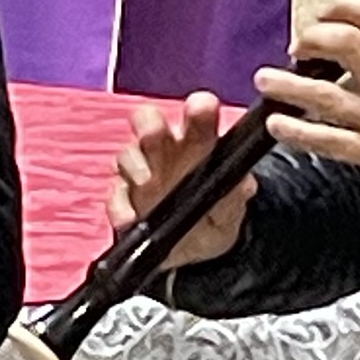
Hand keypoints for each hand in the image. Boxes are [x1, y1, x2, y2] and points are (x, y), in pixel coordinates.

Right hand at [107, 90, 254, 268]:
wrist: (196, 252)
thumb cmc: (214, 215)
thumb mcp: (231, 209)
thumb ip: (234, 195)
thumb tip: (244, 185)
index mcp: (197, 142)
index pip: (196, 116)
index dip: (198, 108)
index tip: (202, 107)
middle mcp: (165, 151)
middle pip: (148, 123)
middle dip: (149, 125)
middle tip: (153, 134)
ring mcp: (140, 174)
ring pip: (127, 156)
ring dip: (133, 164)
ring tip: (145, 181)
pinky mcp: (124, 201)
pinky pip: (115, 198)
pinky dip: (120, 207)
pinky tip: (130, 218)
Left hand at [256, 0, 359, 207]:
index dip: (342, 7)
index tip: (325, 14)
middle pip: (346, 44)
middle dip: (312, 38)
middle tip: (297, 45)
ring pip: (326, 94)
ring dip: (289, 84)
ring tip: (266, 80)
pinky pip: (327, 140)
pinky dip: (297, 131)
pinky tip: (278, 124)